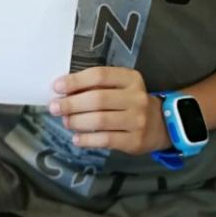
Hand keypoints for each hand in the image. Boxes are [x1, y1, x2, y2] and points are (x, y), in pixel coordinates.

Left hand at [49, 67, 170, 153]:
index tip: (57, 86)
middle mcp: (136, 98)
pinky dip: (87, 140)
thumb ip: (97, 86)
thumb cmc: (131, 103)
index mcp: (130, 79)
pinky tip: (77, 138)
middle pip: (98, 99)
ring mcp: (137, 120)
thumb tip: (64, 91)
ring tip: (66, 122)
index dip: (75, 81)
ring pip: (100, 120)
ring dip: (77, 122)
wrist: (161, 124)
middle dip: (71, 103)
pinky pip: (105, 140)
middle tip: (54, 107)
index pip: (99, 75)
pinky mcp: (134, 141)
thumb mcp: (121, 87)